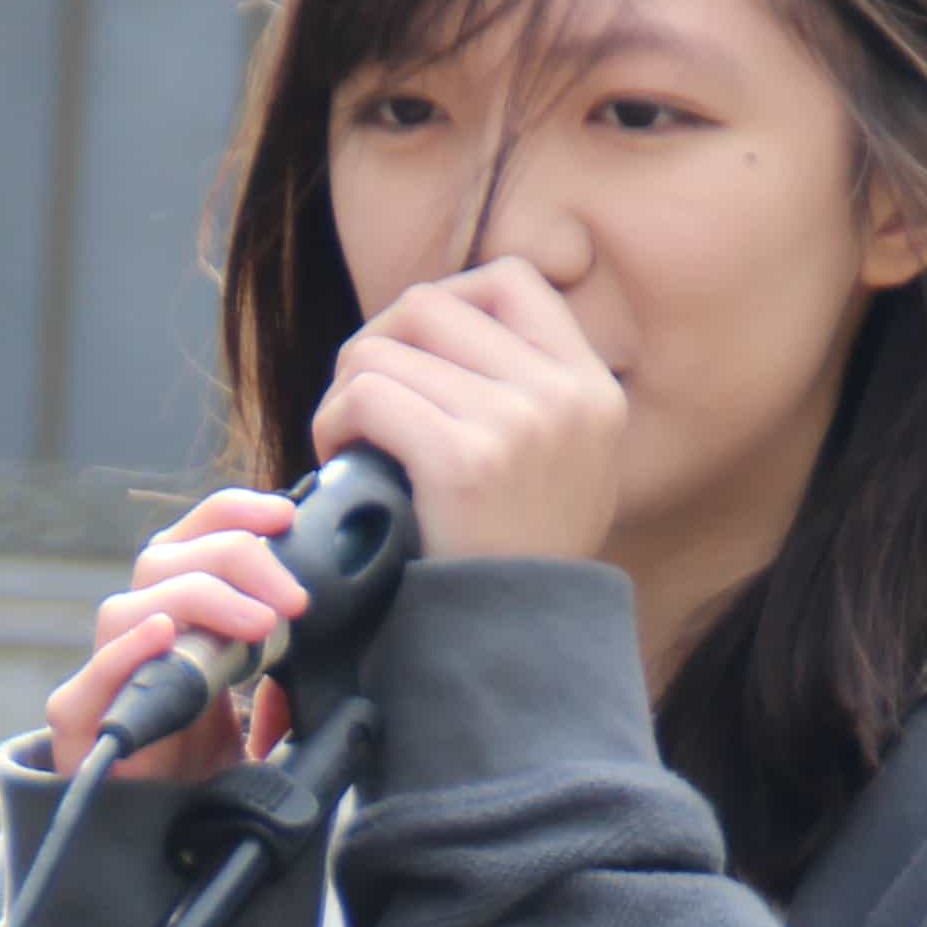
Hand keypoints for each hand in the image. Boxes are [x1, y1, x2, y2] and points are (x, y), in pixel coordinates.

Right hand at [49, 488, 305, 783]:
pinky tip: (164, 634)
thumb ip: (285, 671)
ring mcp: (105, 674)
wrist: (164, 843)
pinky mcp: (78, 721)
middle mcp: (137, 632)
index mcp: (177, 613)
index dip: (236, 512)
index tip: (287, 515)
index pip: (194, 535)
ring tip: (258, 627)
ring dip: (200, 601)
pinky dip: (127, 649)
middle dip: (235, 560)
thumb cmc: (207, 769)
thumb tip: (334, 637)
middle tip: (293, 600)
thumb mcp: (264, 707)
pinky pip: (93, 675)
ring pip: (130, 605)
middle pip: (165, 558)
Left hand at [308, 258, 621, 564]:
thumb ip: (528, 389)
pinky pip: (368, 393)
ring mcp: (519, 423)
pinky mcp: (465, 459)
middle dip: (380, 344)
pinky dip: (334, 420)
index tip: (418, 359)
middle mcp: (564, 394)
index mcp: (592, 387)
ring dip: (346, 389)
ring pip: (386, 347)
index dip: (447, 302)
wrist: (512, 647)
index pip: (512, 279)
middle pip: (432, 303)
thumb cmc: (514, 558)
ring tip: (350, 442)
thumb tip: (442, 315)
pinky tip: (337, 459)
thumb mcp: (561, 464)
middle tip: (365, 404)